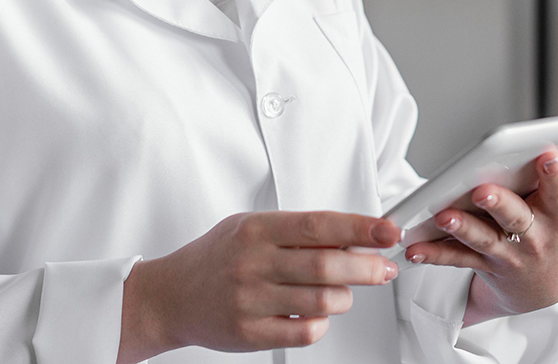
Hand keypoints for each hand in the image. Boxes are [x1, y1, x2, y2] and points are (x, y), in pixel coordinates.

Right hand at [117, 211, 401, 361]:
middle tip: (385, 268)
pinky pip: (305, 331)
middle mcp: (253, 263)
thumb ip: (296, 231)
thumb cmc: (217, 258)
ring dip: (345, 297)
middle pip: (326, 265)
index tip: (387, 230)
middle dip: (366, 267)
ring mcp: (251, 300)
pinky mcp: (250, 333)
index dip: (359, 227)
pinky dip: (321, 323)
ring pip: (322, 301)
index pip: (318, 225)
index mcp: (257, 229)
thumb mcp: (250, 228)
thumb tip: (352, 236)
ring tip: (343, 291)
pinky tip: (316, 314)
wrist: (170, 296)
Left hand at [403, 147, 557, 325]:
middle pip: (517, 217)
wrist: (545, 288)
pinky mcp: (482, 264)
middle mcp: (534, 237)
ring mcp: (507, 253)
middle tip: (483, 189)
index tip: (548, 155)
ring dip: (462, 229)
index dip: (555, 176)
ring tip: (444, 216)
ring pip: (483, 239)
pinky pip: (457, 259)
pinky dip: (435, 253)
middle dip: (500, 203)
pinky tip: (415, 248)